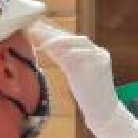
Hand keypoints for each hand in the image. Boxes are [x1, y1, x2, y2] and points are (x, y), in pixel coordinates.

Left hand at [27, 21, 137, 137]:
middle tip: (32, 26)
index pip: (68, 38)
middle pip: (71, 37)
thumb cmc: (88, 94)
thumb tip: (43, 43)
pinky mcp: (100, 66)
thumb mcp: (73, 72)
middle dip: (52, 31)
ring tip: (41, 38)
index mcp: (90, 52)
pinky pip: (83, 54)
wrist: (104, 112)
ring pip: (77, 42)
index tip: (34, 26)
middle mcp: (96, 51)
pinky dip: (68, 51)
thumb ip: (62, 57)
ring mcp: (99, 57)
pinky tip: (53, 49)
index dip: (51, 31)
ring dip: (58, 39)